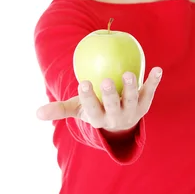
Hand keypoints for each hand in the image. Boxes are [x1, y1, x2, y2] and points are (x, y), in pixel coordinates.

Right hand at [36, 67, 162, 132]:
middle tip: (105, 80)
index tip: (83, 84)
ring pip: (133, 101)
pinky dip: (154, 82)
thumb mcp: (77, 110)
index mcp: (98, 119)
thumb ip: (59, 110)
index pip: (91, 109)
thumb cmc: (94, 110)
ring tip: (128, 73)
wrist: (121, 124)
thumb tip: (37, 113)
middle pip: (113, 107)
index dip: (88, 98)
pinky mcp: (145, 104)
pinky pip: (149, 91)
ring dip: (131, 88)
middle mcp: (116, 118)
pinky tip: (157, 69)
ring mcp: (132, 112)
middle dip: (109, 96)